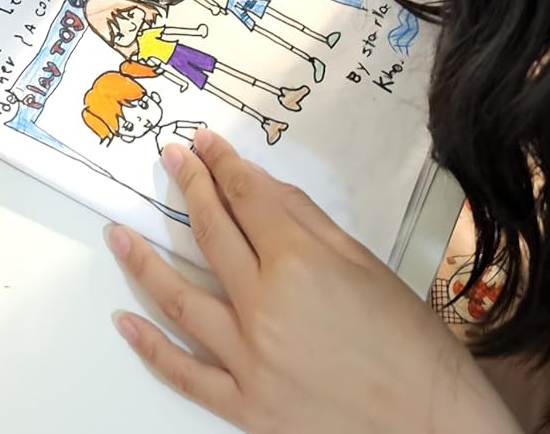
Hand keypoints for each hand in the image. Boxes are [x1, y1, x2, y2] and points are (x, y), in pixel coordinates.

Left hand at [107, 131, 521, 433]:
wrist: (431, 424)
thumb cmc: (408, 342)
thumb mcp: (363, 263)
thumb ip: (305, 220)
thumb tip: (260, 186)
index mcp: (299, 263)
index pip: (245, 197)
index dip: (221, 164)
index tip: (203, 144)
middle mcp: (265, 307)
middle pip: (210, 233)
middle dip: (188, 188)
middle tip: (170, 161)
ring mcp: (249, 359)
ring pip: (179, 299)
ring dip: (143, 260)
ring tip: (119, 233)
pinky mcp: (245, 406)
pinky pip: (184, 373)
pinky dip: (150, 346)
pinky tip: (125, 320)